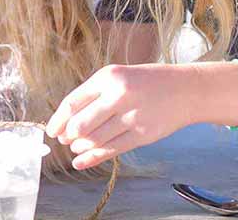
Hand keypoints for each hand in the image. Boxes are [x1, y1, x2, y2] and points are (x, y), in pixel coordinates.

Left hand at [45, 64, 189, 170]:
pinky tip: (81, 162)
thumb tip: (67, 121)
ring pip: (95, 139)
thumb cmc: (147, 82)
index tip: (51, 130)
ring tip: (76, 147)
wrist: (186, 89)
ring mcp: (132, 116)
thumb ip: (95, 95)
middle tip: (64, 139)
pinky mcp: (142, 134)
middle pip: (81, 124)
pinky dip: (92, 158)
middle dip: (68, 135)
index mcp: (109, 76)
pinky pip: (111, 150)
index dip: (58, 119)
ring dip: (80, 147)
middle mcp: (119, 94)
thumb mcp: (119, 76)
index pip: (73, 101)